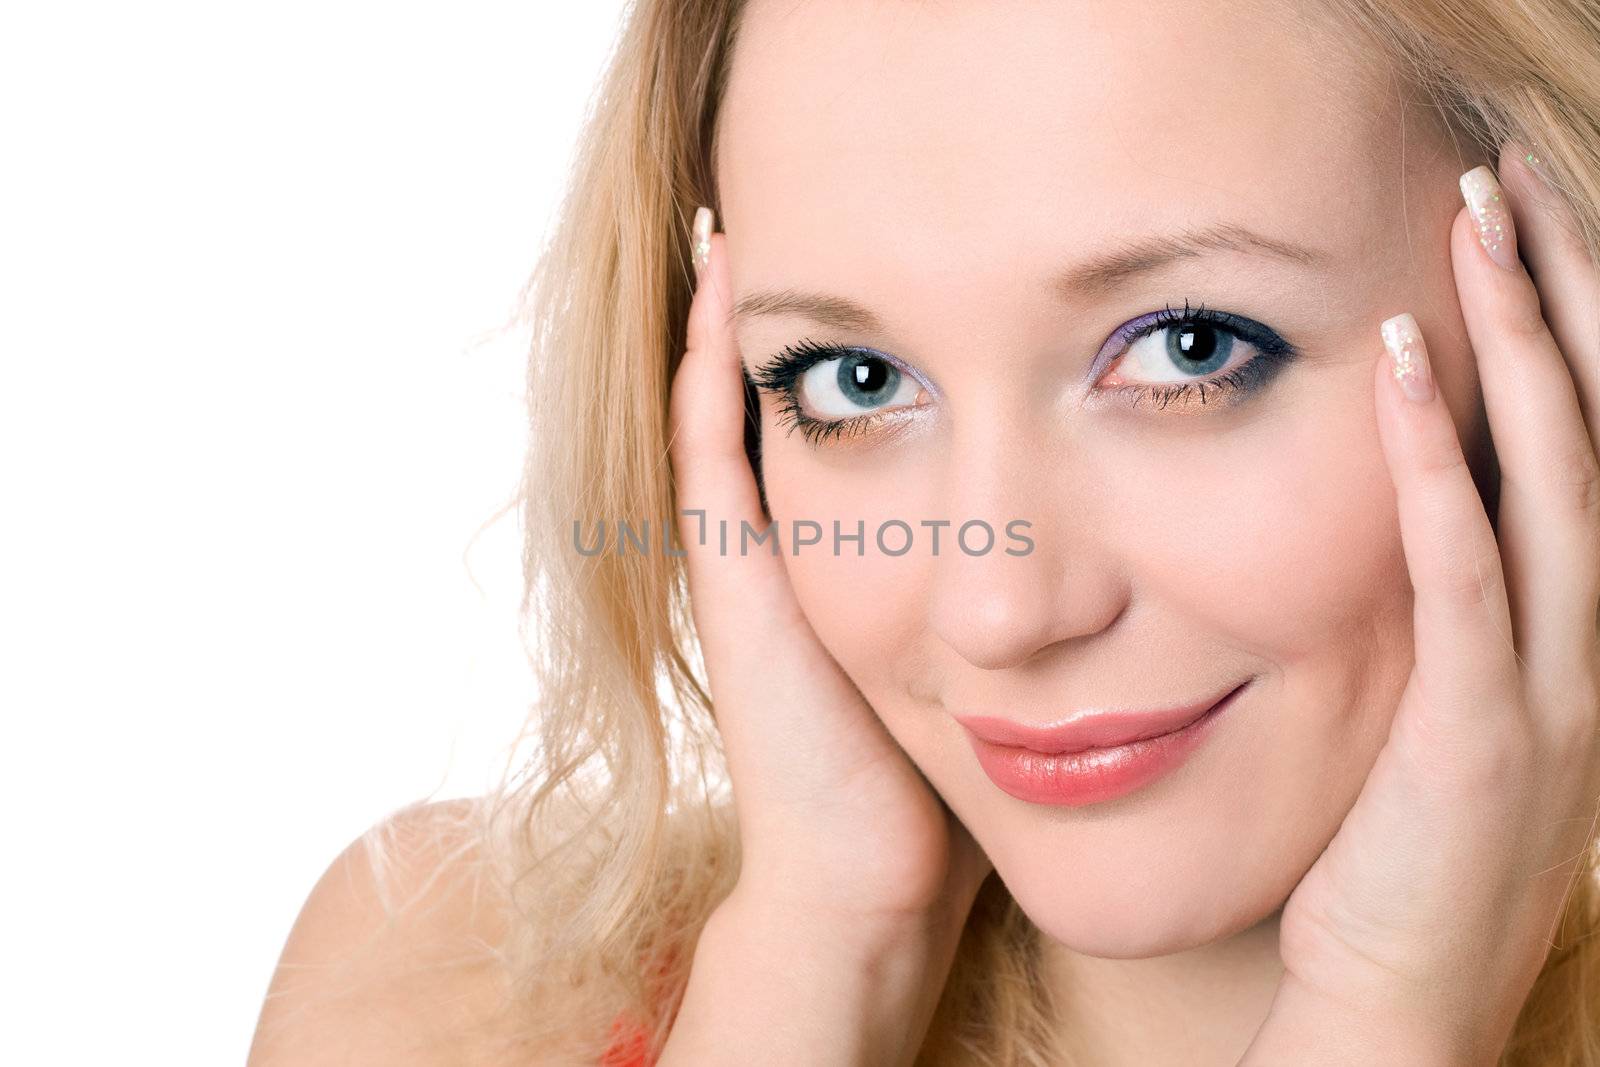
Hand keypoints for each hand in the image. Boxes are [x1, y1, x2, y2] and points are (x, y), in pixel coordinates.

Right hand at [667, 207, 992, 932]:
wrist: (876, 881)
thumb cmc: (955, 784)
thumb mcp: (997, 663)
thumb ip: (1035, 602)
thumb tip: (1120, 554)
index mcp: (855, 560)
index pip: (858, 419)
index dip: (873, 334)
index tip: (904, 250)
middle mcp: (794, 547)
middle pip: (797, 400)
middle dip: (808, 308)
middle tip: (816, 204)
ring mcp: (753, 560)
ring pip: (737, 405)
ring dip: (745, 314)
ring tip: (756, 211)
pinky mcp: (734, 581)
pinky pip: (711, 450)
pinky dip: (711, 369)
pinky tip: (728, 283)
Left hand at [1250, 143, 1599, 1063]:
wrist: (1404, 1003)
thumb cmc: (1403, 858)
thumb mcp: (1440, 713)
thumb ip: (1441, 614)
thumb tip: (1402, 512)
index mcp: (1574, 635)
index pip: (1582, 447)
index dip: (1565, 330)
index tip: (1521, 226)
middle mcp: (1590, 645)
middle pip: (1591, 432)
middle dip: (1561, 299)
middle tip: (1512, 179)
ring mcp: (1553, 687)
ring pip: (1555, 480)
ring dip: (1522, 344)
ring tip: (1479, 227)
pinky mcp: (1485, 730)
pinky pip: (1468, 570)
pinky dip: (1442, 464)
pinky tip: (1409, 369)